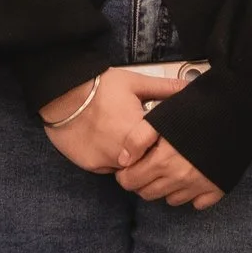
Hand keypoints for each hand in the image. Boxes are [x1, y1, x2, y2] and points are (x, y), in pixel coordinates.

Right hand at [40, 70, 180, 176]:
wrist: (62, 95)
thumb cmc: (100, 87)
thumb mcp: (135, 83)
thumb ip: (165, 88)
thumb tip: (189, 86)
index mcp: (138, 132)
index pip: (162, 150)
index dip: (164, 145)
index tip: (163, 138)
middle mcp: (123, 153)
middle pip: (146, 164)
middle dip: (148, 155)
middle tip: (145, 140)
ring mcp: (106, 162)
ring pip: (128, 170)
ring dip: (131, 160)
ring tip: (127, 141)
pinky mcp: (91, 166)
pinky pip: (109, 169)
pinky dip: (113, 161)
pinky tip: (109, 143)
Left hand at [113, 104, 224, 209]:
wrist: (236, 108)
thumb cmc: (198, 107)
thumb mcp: (161, 116)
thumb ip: (137, 138)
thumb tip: (123, 160)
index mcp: (164, 160)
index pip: (131, 181)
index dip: (124, 175)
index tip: (127, 167)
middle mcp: (180, 178)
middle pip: (148, 193)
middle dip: (142, 183)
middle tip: (145, 167)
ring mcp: (200, 185)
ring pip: (171, 200)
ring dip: (165, 188)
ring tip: (167, 170)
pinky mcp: (217, 187)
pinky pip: (197, 203)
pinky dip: (191, 194)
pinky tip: (190, 179)